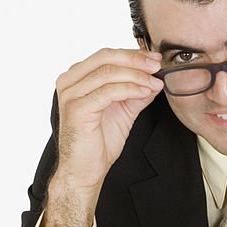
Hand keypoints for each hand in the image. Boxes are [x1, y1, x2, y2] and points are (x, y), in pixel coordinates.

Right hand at [42, 48, 163, 226]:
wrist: (85, 172)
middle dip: (136, 60)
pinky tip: (145, 92)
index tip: (155, 59)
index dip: (133, 54)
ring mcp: (70, 94)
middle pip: (106, 57)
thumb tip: (154, 78)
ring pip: (108, 73)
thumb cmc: (97, 144)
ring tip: (155, 82)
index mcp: (76, 78)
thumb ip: (135, 93)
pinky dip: (130, 89)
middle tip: (157, 65)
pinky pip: (108, 91)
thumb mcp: (123, 112)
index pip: (106, 56)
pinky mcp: (77, 109)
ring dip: (137, 75)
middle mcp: (69, 82)